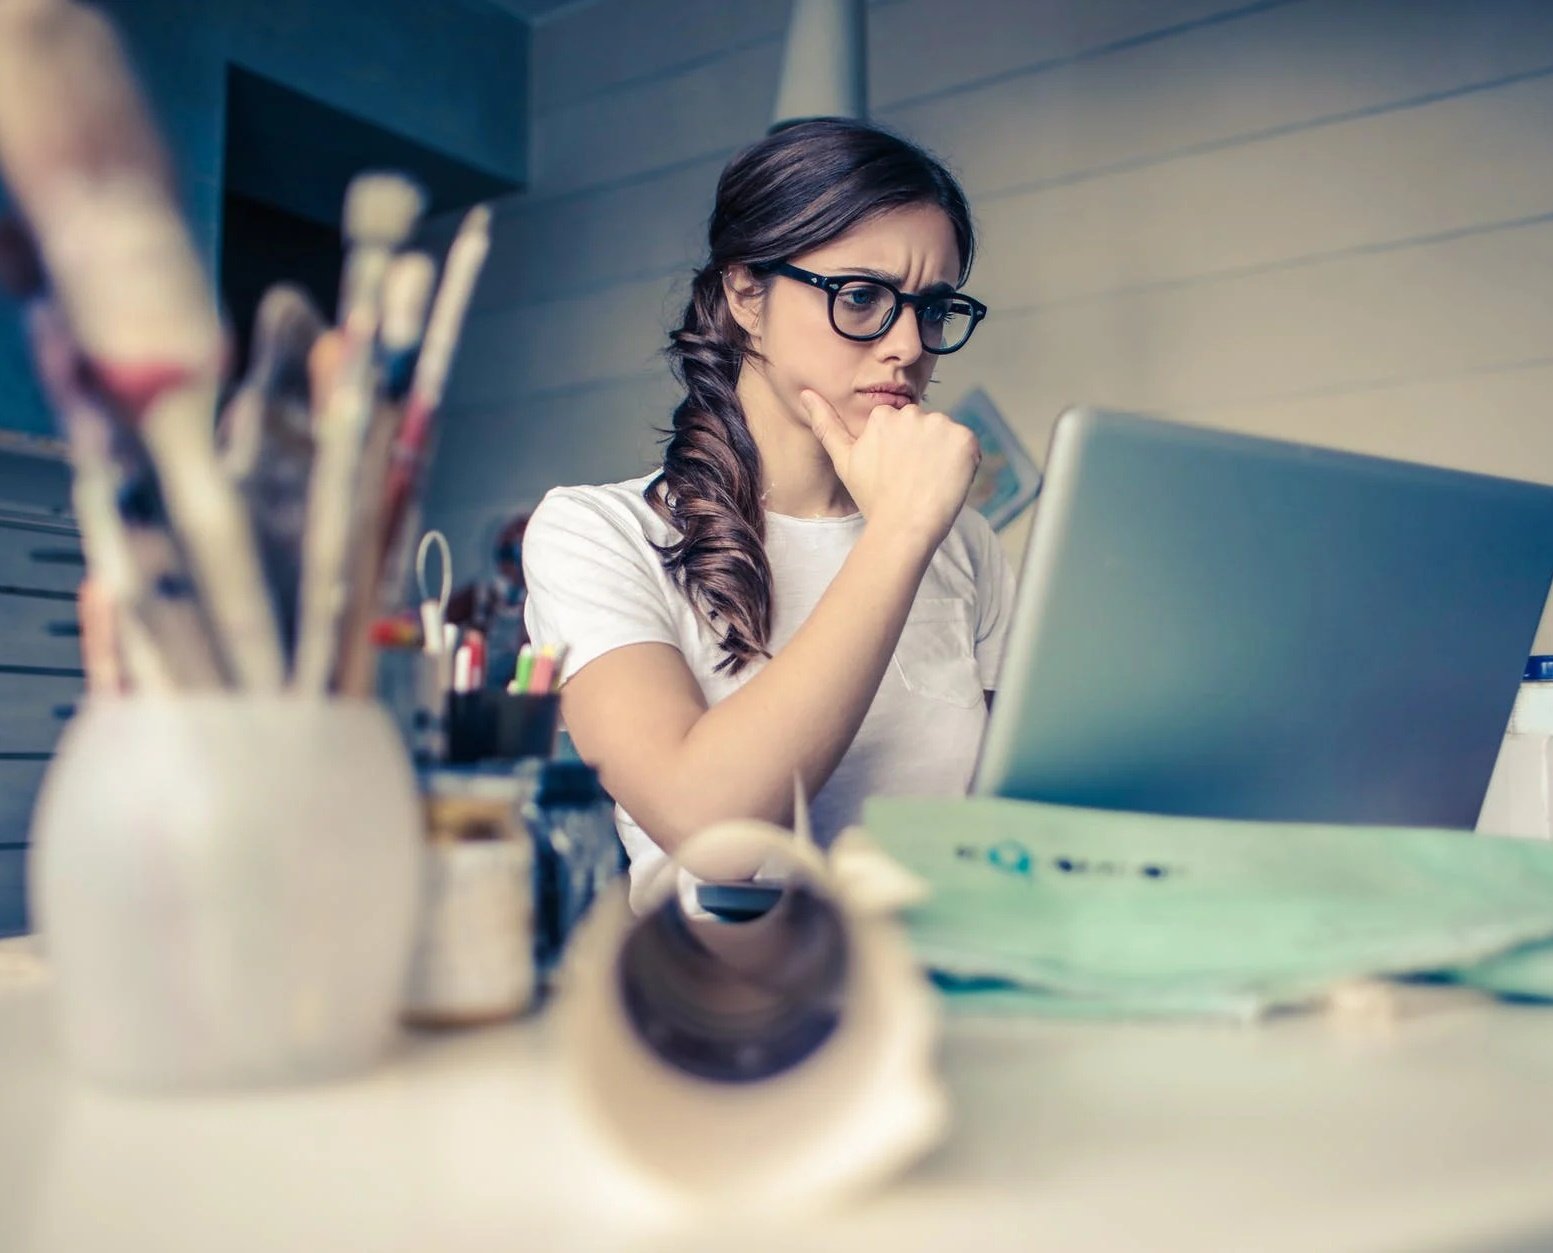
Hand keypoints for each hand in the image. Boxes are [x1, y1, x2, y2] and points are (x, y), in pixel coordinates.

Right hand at [798, 389, 980, 547]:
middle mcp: (912, 414)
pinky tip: (947, 481)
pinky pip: (968, 446)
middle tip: (913, 479)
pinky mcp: (964, 439)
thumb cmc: (873, 498)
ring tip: (929, 482)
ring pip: (946, 436)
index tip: (898, 472)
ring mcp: (940, 425)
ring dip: (943, 454)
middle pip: (925, 428)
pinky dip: (963, 462)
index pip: (902, 427)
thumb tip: (805, 393)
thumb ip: (826, 423)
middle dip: (923, 448)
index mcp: (883, 416)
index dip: (903, 451)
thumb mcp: (843, 460)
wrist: (903, 526)